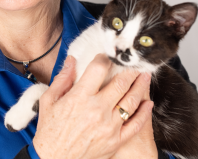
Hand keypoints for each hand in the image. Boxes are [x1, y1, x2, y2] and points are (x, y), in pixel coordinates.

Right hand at [33, 54, 153, 158]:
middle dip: (129, 71)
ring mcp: (109, 126)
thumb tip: (71, 60)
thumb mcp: (49, 100)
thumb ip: (62, 78)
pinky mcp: (116, 141)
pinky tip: (148, 103)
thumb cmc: (50, 130)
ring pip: (131, 101)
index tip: (106, 56)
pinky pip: (136, 125)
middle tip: (133, 64)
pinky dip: (145, 113)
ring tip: (144, 77)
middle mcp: (97, 109)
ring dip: (140, 86)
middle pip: (120, 83)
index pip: (98, 69)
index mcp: (80, 97)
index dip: (104, 58)